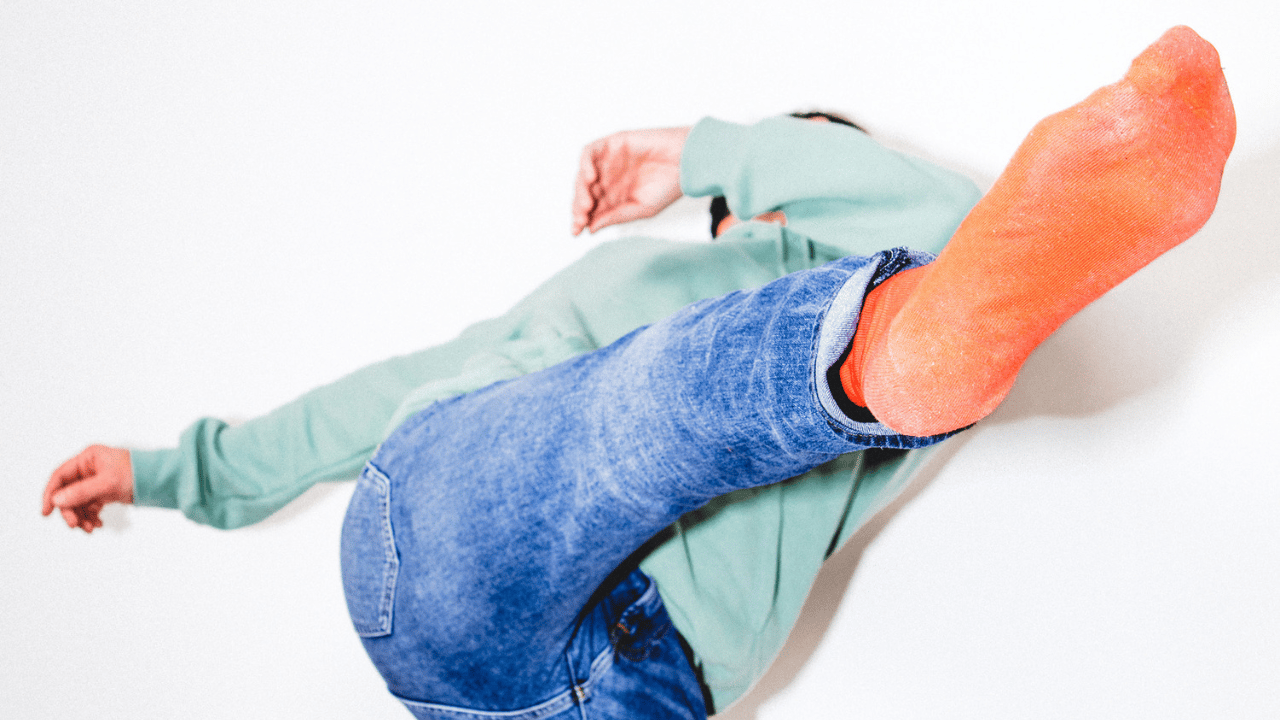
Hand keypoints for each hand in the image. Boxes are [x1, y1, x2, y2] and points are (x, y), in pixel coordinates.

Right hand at [42, 445, 133, 532]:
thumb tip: (57, 500)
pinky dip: (91, 516)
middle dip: (70, 510)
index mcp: (87, 459)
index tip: (47, 512)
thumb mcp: (107, 482)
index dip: (50, 494)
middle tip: (75, 525)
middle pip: (67, 493)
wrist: (159, 480)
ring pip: (78, 502)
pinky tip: (97, 524)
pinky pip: (89, 506)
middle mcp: (89, 469)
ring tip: (90, 528)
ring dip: (81, 517)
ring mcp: (96, 481)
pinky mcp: (103, 492)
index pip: (60, 476)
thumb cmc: (137, 473)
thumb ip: (81, 492)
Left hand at [571, 126, 690, 234]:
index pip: (591, 208)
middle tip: (581, 218)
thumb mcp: (641, 209)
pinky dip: (585, 164)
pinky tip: (590, 178)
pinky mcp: (613, 143)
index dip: (581, 219)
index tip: (577, 231)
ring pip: (583, 174)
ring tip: (586, 204)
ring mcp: (609, 161)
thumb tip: (590, 229)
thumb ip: (615, 217)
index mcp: (616, 196)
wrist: (687, 161)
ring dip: (580, 189)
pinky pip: (589, 152)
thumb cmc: (669, 186)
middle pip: (584, 192)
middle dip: (579, 207)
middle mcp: (609, 178)